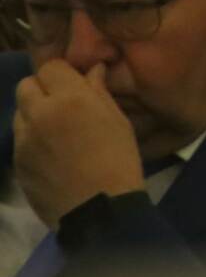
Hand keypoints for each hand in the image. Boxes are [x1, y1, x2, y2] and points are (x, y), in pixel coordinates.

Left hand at [12, 63, 144, 227]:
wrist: (98, 209)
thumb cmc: (119, 160)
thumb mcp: (119, 122)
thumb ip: (99, 93)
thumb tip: (93, 70)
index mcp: (70, 99)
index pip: (51, 66)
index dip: (63, 73)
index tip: (76, 84)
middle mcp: (40, 113)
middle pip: (26, 85)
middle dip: (42, 89)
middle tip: (62, 105)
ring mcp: (23, 139)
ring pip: (19, 112)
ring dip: (34, 114)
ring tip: (55, 131)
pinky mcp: (15, 162)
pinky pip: (19, 139)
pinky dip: (32, 139)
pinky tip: (51, 154)